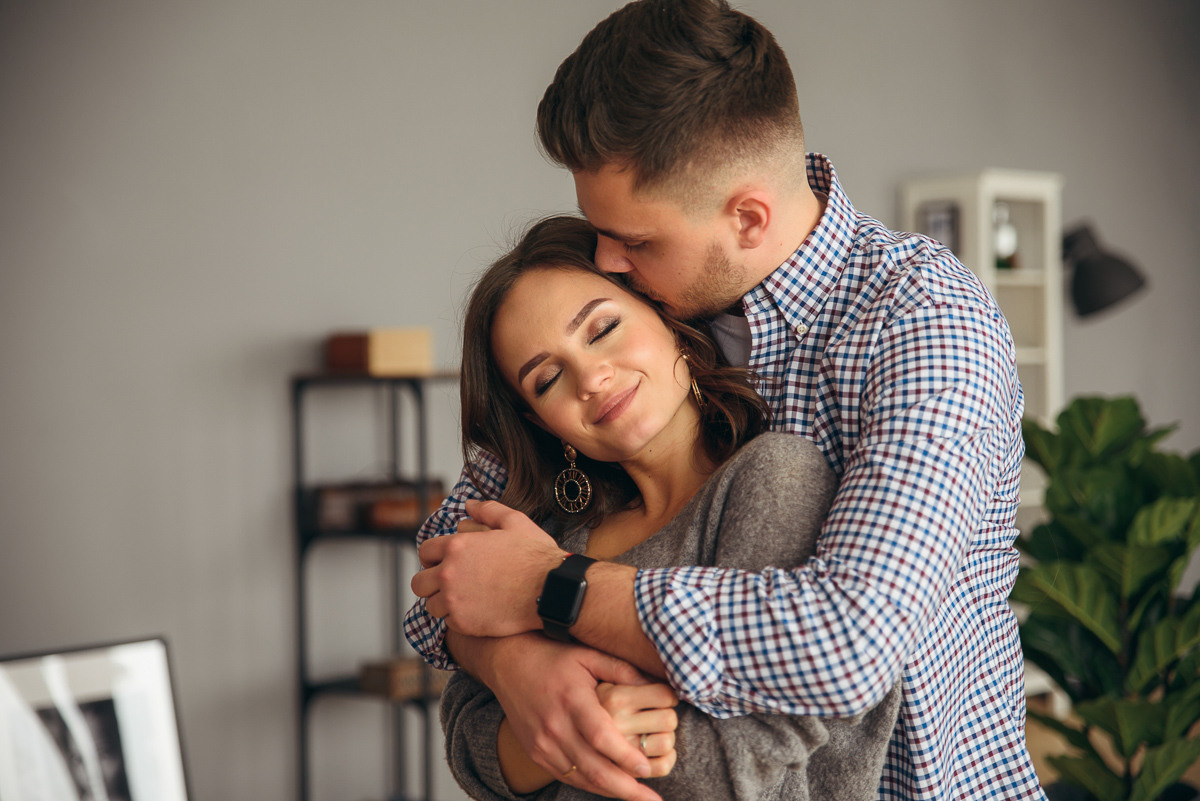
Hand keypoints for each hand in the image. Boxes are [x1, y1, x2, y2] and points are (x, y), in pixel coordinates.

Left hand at [411, 499, 564, 636]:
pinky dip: (458, 618)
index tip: (444, 563)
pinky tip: (475, 612)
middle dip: (431, 583)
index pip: (425, 552)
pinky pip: (448, 623)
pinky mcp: (464, 623)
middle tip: (448, 584)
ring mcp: (455, 601)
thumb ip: (488, 511)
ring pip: (431, 606)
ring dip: (443, 603)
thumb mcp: (515, 522)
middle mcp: (449, 574)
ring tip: (462, 600)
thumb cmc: (535, 556)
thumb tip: (469, 505)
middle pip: (419, 583)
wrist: (550, 590)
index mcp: (457, 547)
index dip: (434, 557)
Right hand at [483, 633, 664, 800]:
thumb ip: (621, 670)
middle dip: (625, 788)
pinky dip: (591, 786)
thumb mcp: (588, 655)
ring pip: (581, 778)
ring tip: (639, 797)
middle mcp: (555, 726)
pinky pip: (567, 776)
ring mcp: (543, 743)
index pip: (600, 736)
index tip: (648, 768)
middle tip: (652, 799)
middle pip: (593, 767)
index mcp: (572, 701)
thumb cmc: (552, 658)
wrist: (507, 664)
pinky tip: (611, 789)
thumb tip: (656, 682)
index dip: (624, 755)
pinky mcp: (536, 752)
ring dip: (611, 791)